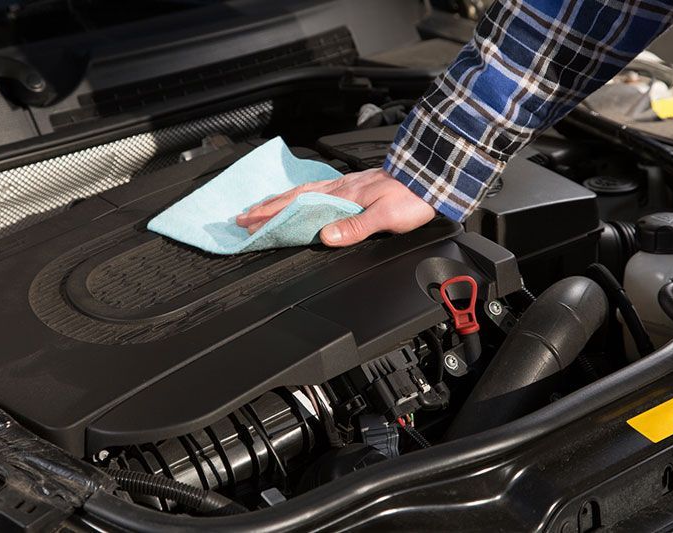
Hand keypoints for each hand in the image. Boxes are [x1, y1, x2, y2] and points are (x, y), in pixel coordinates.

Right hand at [235, 168, 435, 246]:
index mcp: (343, 197)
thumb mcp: (385, 217)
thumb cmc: (411, 197)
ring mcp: (345, 185)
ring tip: (260, 206)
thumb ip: (354, 227)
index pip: (299, 207)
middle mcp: (339, 188)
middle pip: (294, 198)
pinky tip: (297, 196)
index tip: (250, 223)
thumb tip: (325, 236)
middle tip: (242, 217)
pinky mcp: (353, 184)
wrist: (430, 176)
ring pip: (302, 191)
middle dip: (266, 208)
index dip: (273, 216)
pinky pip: (316, 187)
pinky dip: (299, 193)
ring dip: (279, 200)